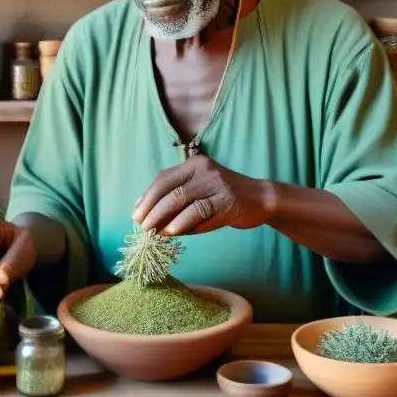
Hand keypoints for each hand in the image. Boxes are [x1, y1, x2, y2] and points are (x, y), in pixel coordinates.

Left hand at [132, 155, 272, 236]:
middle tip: (141, 226)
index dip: (146, 197)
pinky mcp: (226, 201)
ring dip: (163, 218)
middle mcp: (204, 169)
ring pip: (181, 200)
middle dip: (151, 209)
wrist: (260, 198)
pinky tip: (172, 232)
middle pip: (169, 190)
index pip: (163, 179)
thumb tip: (147, 217)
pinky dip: (183, 223)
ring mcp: (216, 184)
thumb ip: (176, 200)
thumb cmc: (223, 197)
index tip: (135, 214)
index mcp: (193, 164)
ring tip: (153, 232)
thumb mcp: (199, 191)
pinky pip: (199, 212)